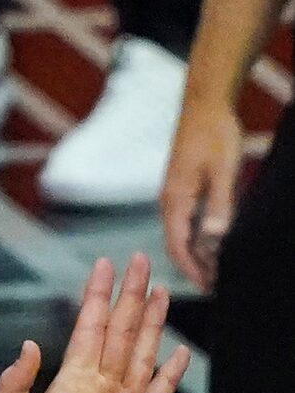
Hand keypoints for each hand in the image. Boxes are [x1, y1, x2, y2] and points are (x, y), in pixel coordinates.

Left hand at [0, 254, 188, 392]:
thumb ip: (12, 388)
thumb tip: (27, 346)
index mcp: (68, 385)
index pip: (88, 330)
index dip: (97, 298)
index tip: (105, 265)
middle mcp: (95, 390)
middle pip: (120, 333)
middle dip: (131, 297)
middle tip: (141, 261)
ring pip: (141, 357)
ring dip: (152, 326)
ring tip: (162, 293)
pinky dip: (169, 376)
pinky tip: (178, 352)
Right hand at [160, 98, 242, 292]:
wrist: (205, 104)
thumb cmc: (215, 135)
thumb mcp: (223, 171)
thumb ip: (220, 205)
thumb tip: (214, 238)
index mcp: (175, 201)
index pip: (178, 246)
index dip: (192, 269)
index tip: (207, 288)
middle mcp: (169, 202)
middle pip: (177, 244)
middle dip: (194, 266)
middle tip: (215, 285)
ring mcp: (174, 194)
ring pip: (182, 233)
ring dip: (197, 252)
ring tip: (216, 268)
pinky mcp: (183, 187)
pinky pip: (186, 220)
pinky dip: (198, 235)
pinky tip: (213, 240)